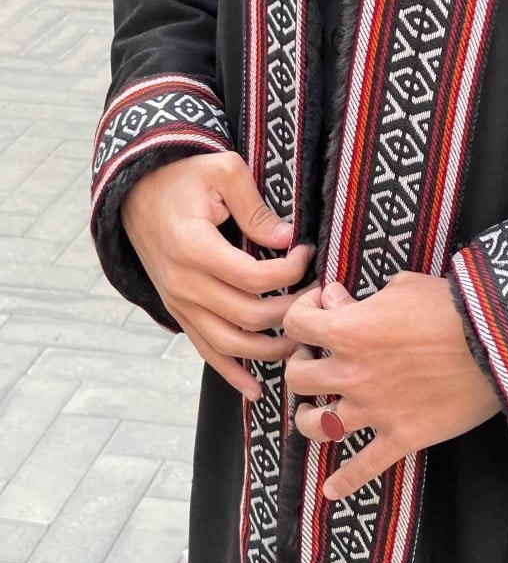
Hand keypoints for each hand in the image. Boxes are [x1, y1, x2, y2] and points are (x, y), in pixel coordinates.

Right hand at [121, 151, 315, 398]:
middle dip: (291, 311)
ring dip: (270, 348)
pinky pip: (205, 351)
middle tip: (316, 295)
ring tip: (303, 339)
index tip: (308, 252)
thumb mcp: (223, 172)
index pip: (255, 278)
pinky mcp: (178, 311)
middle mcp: (183, 283)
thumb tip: (287, 240)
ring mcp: (178, 302)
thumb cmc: (183, 176)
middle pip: (249, 316)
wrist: (135, 191)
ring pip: (230, 343)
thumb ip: (255, 209)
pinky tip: (256, 390)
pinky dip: (231, 373)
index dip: (291, 271)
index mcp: (194, 248)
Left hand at [283, 271, 499, 498]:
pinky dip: (344, 481)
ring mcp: (373, 410)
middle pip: (297, 378)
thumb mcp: (403, 286)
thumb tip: (334, 300)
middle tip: (316, 354)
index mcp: (348, 332)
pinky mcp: (400, 437)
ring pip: (316, 425)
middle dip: (300, 362)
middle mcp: (351, 374)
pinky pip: (363, 468)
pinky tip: (331, 490)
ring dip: (309, 415)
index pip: (296, 324)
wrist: (495, 344)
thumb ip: (362, 297)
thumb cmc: (449, 306)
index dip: (301, 311)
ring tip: (316, 407)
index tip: (320, 306)